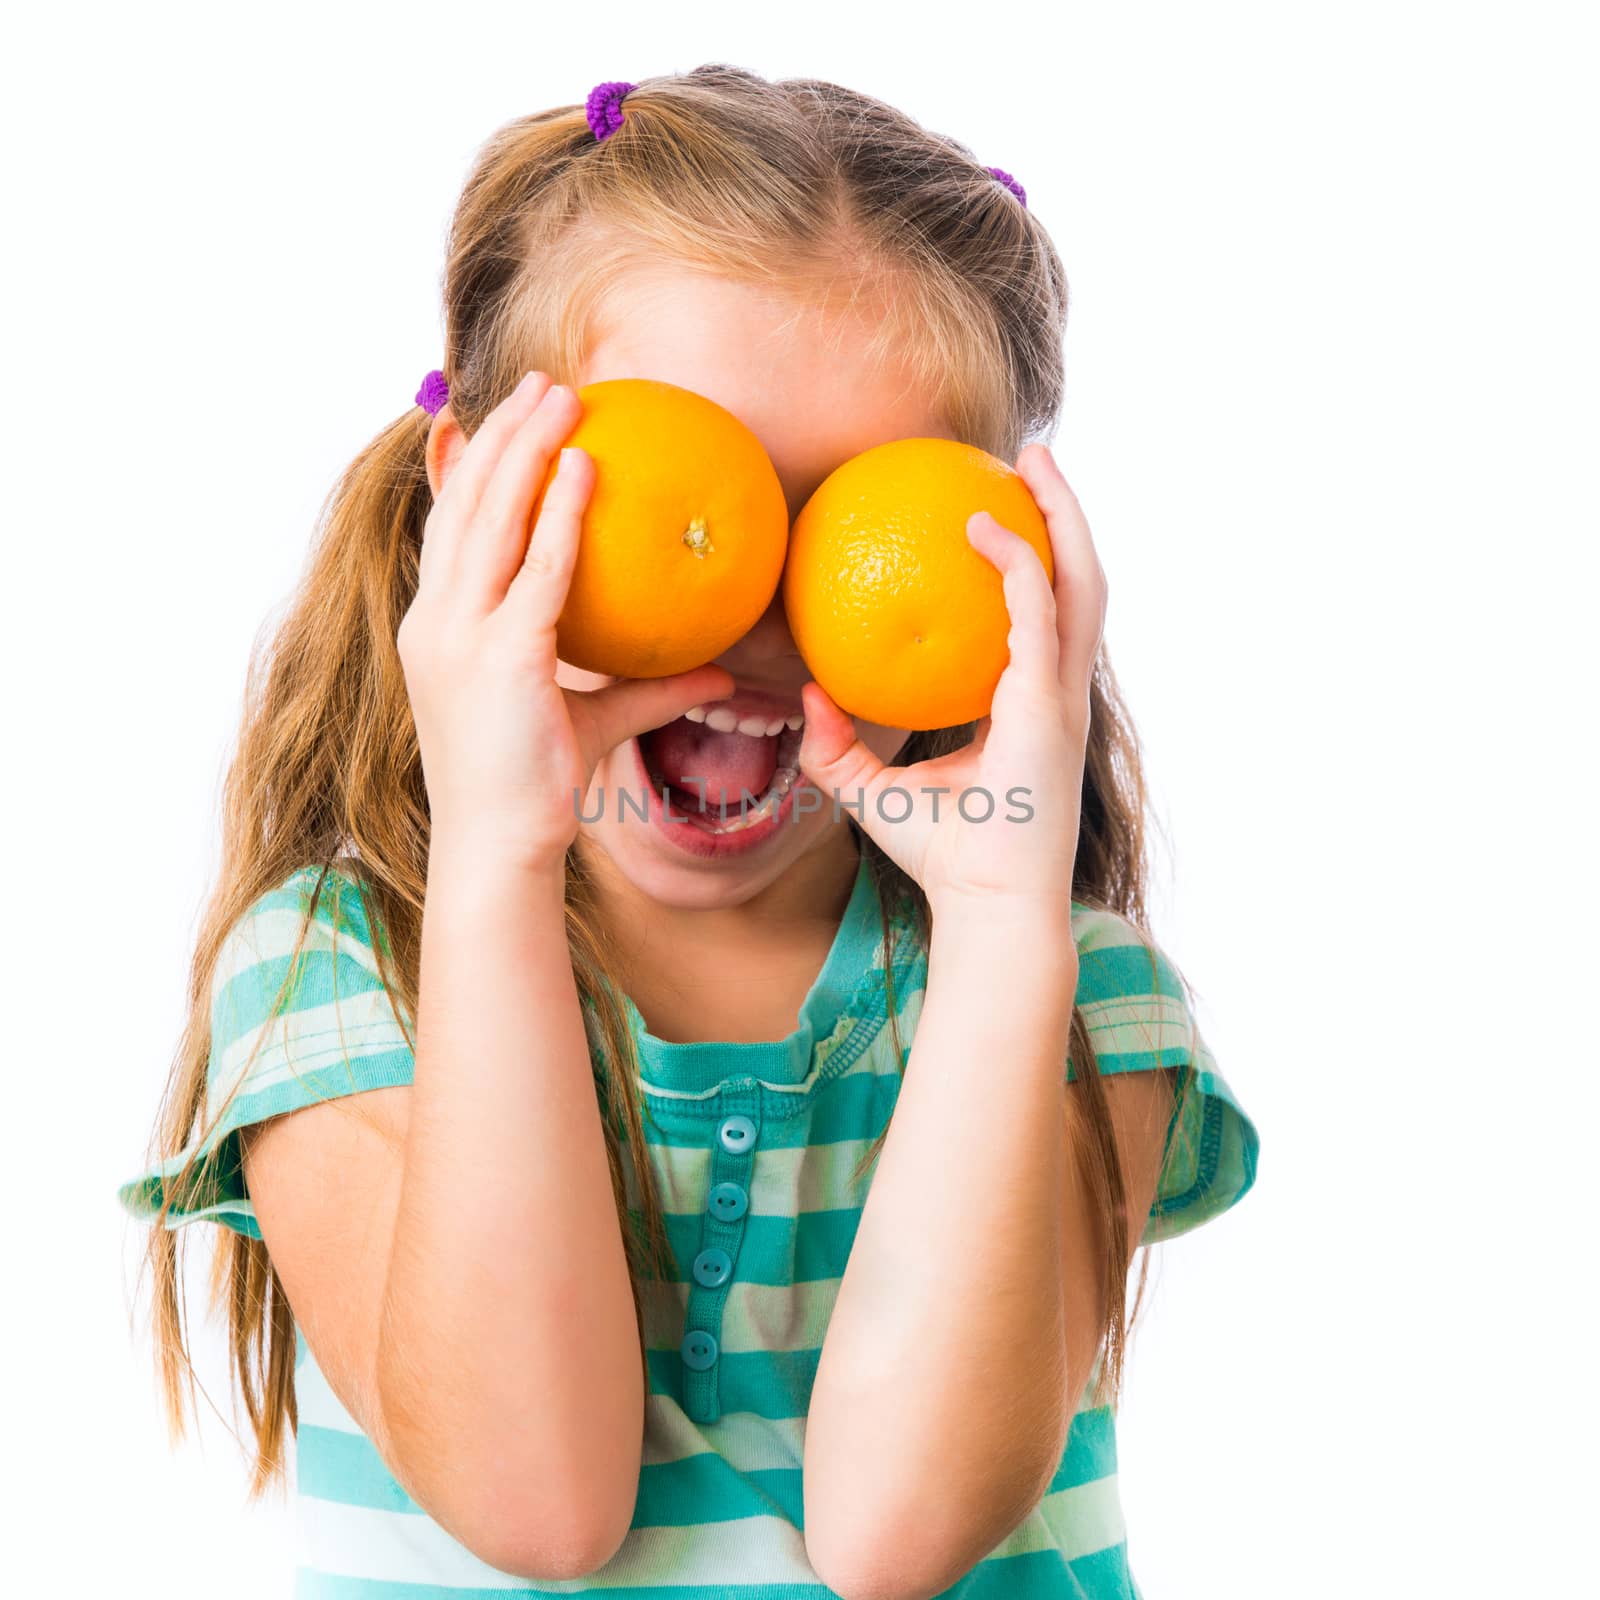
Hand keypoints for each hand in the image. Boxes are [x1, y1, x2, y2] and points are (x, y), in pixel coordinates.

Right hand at [397, 372, 734, 868]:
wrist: (499, 845)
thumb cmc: (535, 786)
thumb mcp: (594, 720)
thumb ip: (650, 687)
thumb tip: (722, 673)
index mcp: (438, 629)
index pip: (446, 529)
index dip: (467, 467)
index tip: (489, 419)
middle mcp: (437, 622)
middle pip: (463, 503)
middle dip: (499, 435)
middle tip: (539, 384)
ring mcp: (462, 637)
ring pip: (490, 518)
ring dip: (527, 448)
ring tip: (562, 396)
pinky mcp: (502, 656)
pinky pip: (539, 569)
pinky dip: (559, 512)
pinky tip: (585, 468)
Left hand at [796, 443, 1106, 921]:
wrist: (987, 907)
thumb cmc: (944, 857)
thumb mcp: (873, 792)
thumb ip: (839, 743)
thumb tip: (805, 694)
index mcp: (1031, 704)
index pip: (1042, 616)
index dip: (1030, 561)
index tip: (995, 512)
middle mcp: (1057, 691)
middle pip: (1079, 580)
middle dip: (1064, 512)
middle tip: (1029, 459)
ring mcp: (1062, 696)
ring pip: (1080, 582)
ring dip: (1061, 516)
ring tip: (1031, 462)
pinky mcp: (1049, 707)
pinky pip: (1036, 615)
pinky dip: (1017, 566)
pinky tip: (983, 527)